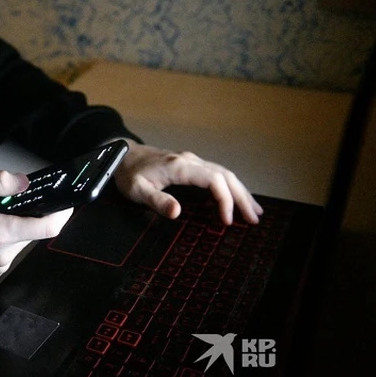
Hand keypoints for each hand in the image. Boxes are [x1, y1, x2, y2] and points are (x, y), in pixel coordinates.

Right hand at [0, 171, 72, 276]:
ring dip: (17, 223)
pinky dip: (7, 234)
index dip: (62, 213)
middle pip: (36, 231)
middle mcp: (2, 254)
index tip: (67, 201)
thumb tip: (25, 182)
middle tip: (12, 199)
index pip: (47, 227)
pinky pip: (11, 247)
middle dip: (31, 213)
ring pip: (23, 238)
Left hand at [113, 140, 262, 224]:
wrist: (121, 155)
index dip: (224, 200)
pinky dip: (231, 187)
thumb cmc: (128, 173)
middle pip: (225, 176)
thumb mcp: (136, 190)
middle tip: (254, 219)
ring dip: (240, 192)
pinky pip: (217, 174)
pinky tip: (237, 198)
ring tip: (254, 211)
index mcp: (179, 166)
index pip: (213, 180)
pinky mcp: (190, 165)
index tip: (227, 220)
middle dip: (242, 197)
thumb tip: (177, 213)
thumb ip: (156, 200)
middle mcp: (190, 161)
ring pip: (225, 174)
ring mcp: (192, 161)